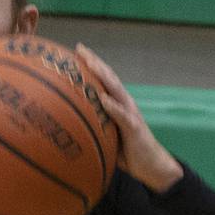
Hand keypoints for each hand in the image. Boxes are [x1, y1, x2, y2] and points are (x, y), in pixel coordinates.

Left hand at [76, 43, 182, 192]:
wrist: (150, 165)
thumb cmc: (125, 152)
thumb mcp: (104, 136)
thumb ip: (90, 126)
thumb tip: (64, 126)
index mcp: (115, 104)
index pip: (102, 80)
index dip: (90, 65)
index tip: (75, 51)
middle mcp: (123, 104)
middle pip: (108, 78)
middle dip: (95, 62)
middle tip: (80, 48)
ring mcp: (130, 114)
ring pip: (116, 91)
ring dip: (103, 76)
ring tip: (90, 64)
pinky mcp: (134, 128)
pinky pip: (122, 115)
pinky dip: (112, 106)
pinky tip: (102, 98)